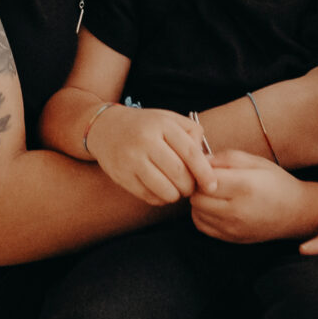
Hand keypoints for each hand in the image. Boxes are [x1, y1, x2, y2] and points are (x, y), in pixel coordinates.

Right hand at [89, 105, 216, 204]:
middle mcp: (145, 140)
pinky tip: (161, 190)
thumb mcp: (168, 119)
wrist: (105, 127)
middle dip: (190, 186)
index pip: (191, 153)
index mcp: (162, 124)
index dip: (205, 173)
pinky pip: (149, 196)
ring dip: (176, 195)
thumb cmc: (145, 126)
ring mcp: (131, 159)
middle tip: (190, 187)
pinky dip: (160, 199)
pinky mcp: (121, 175)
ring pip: (165, 189)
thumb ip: (191, 134)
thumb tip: (206, 162)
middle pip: (179, 174)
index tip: (211, 185)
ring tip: (176, 190)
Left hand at [191, 157, 317, 244]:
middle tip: (209, 180)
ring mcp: (234, 228)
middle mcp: (238, 210)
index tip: (209, 167)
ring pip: (196, 211)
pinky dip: (202, 215)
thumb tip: (201, 160)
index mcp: (245, 186)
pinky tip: (215, 206)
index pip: (205, 178)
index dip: (202, 170)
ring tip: (214, 193)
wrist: (297, 213)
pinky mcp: (232, 239)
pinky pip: (201, 225)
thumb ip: (226, 157)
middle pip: (196, 196)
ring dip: (200, 200)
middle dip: (199, 186)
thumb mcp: (256, 161)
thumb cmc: (276, 182)